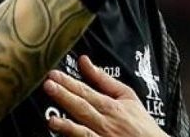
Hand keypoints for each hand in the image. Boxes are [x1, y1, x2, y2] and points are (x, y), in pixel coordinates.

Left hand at [43, 55, 167, 136]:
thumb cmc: (140, 122)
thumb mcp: (126, 95)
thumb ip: (102, 79)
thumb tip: (83, 60)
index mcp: (111, 106)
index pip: (86, 92)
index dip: (69, 83)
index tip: (53, 74)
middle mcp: (106, 123)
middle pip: (83, 108)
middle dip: (65, 97)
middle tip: (48, 85)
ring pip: (84, 132)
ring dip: (68, 126)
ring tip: (51, 120)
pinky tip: (62, 136)